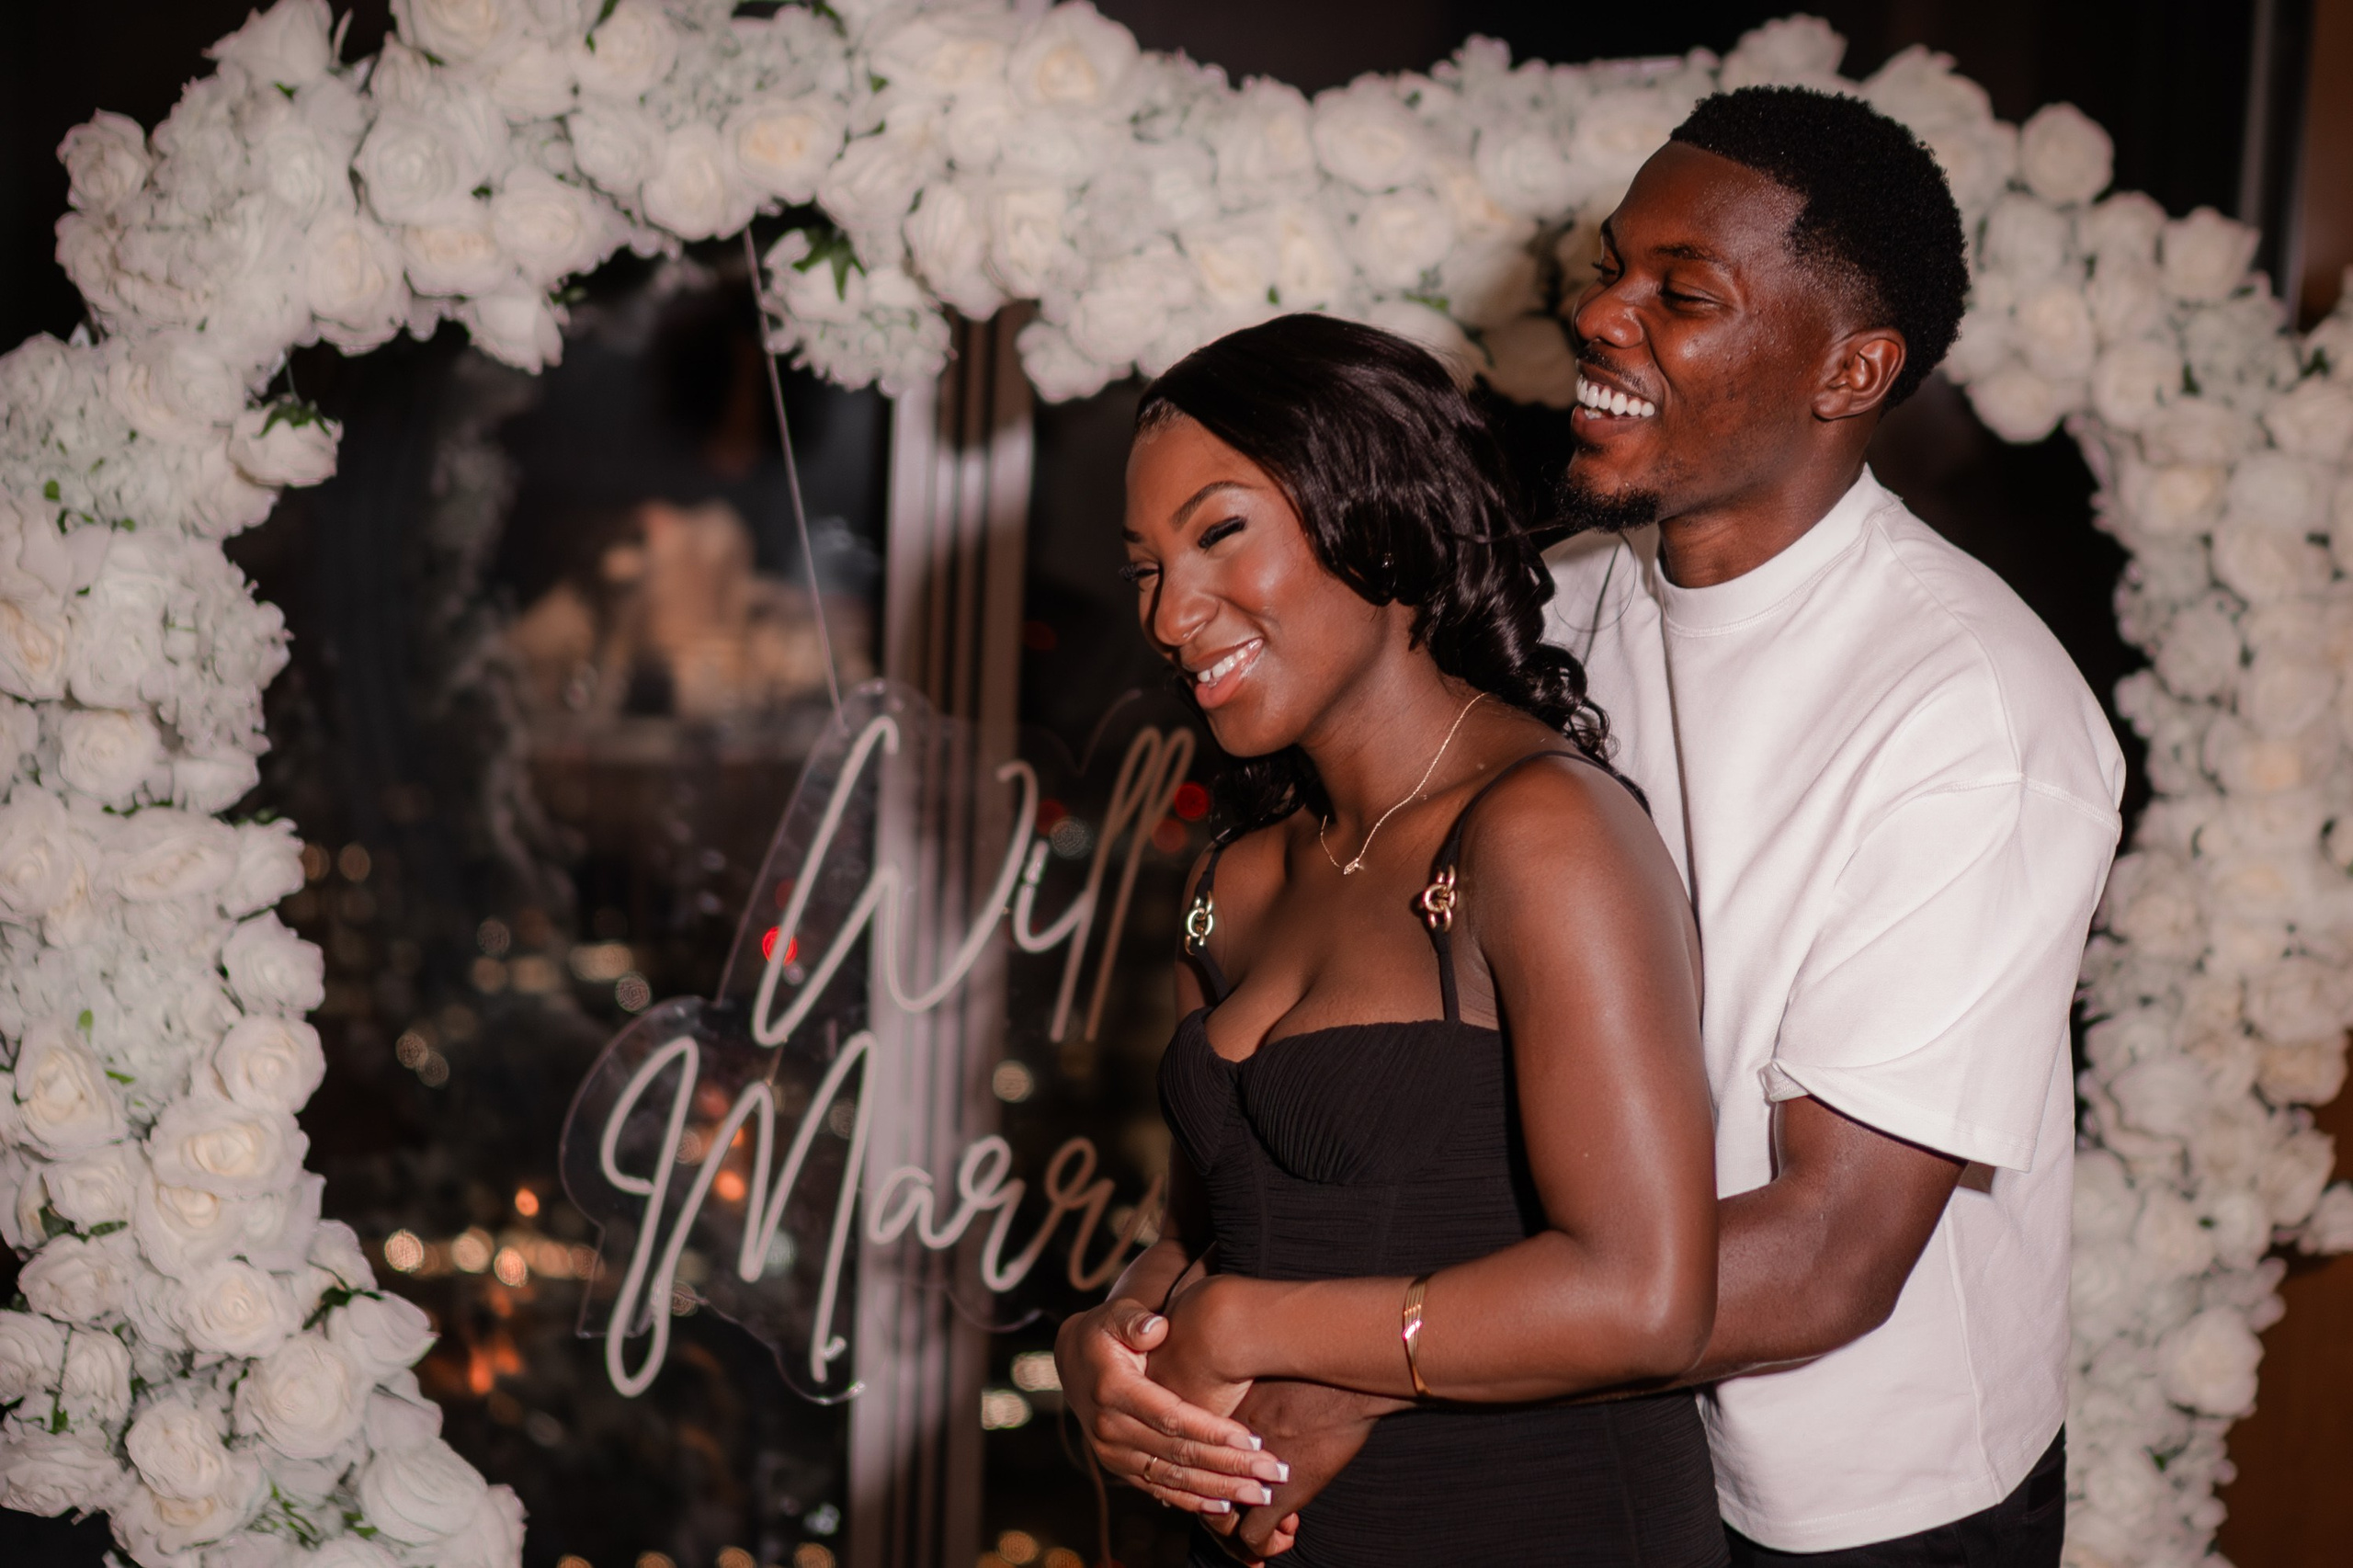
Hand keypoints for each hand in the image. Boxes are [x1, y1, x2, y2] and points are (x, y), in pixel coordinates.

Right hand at [1055, 1296, 1284, 1515]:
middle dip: (1230, 1467)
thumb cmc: (1106, 1332)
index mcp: (1113, 1390)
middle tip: (1273, 1474)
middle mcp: (1109, 1428)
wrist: (1073, 1360)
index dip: (1213, 1432)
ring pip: (1172, 1478)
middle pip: (1179, 1454)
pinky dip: (1191, 1500)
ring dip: (1218, 1490)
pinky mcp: (1117, 1466)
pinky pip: (1157, 1488)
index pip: (1171, 1417)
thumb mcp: (1114, 1315)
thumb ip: (1134, 1319)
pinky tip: (1224, 1507)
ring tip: (1259, 1494)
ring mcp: (1111, 1453)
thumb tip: (1157, 1327)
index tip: (1253, 1441)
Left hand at [1210, 1381, 1405, 1559]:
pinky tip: (1286, 1535)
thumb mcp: (1263, 1385)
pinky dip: (1266, 1546)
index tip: (1237, 1490)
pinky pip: (1254, 1537)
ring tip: (1278, 1527)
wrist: (1341, 1383)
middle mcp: (1219, 1452)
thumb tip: (1254, 1421)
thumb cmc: (1311, 1376)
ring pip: (1224, 1523)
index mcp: (1214, 1425)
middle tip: (1249, 1517)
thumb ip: (1248, 1408)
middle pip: (1206, 1494)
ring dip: (1245, 1534)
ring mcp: (1242, 1476)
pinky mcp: (1272, 1497)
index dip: (1216, 1480)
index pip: (1198, 1464)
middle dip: (1228, 1513)